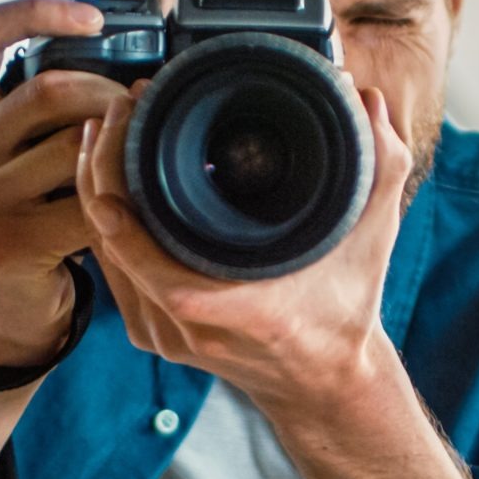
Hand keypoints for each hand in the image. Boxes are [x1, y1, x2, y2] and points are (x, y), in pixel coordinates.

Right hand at [0, 0, 129, 366]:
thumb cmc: (25, 224)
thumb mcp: (25, 153)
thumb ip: (55, 96)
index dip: (34, 10)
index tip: (93, 19)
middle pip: (46, 88)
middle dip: (112, 94)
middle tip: (148, 111)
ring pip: (73, 146)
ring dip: (123, 150)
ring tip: (146, 159)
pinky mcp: (3, 243)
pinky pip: (85, 205)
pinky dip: (122, 202)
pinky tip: (136, 207)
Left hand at [75, 78, 412, 419]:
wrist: (324, 379)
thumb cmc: (347, 307)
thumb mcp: (374, 234)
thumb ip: (381, 162)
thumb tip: (368, 98)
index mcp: (236, 306)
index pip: (151, 255)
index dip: (124, 197)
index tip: (126, 135)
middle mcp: (188, 325)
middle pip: (112, 240)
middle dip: (103, 167)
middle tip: (118, 108)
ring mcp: (164, 333)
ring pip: (105, 253)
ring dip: (97, 188)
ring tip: (110, 129)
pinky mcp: (152, 332)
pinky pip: (112, 269)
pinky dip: (106, 221)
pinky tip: (109, 177)